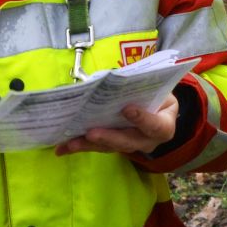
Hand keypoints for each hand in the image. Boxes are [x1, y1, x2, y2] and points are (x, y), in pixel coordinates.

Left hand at [56, 92, 179, 155]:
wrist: (159, 109)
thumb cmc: (157, 95)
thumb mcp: (156, 88)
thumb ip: (140, 86)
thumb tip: (113, 79)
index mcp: (163, 125)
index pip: (155, 125)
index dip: (142, 119)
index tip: (126, 109)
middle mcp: (148, 141)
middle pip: (128, 142)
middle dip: (108, 137)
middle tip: (91, 133)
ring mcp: (130, 146)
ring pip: (110, 147)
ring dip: (88, 145)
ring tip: (69, 144)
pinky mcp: (114, 146)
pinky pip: (98, 147)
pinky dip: (80, 146)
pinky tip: (62, 148)